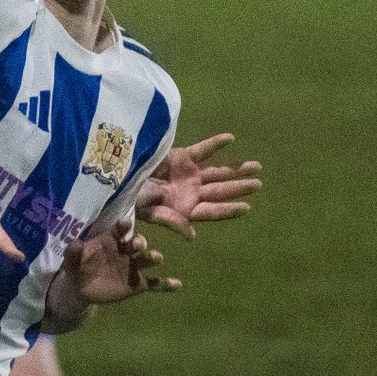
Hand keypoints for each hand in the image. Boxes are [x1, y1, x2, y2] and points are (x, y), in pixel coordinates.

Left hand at [61, 221, 180, 305]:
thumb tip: (75, 243)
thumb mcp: (71, 260)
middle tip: (139, 244)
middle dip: (139, 242)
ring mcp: (133, 266)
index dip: (122, 226)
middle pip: (136, 243)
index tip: (125, 223)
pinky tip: (178, 284)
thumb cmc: (77, 267)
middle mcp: (125, 250)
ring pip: (146, 260)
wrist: (81, 289)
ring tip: (157, 257)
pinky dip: (166, 284)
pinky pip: (154, 283)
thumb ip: (73, 252)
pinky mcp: (137, 283)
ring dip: (152, 257)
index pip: (118, 229)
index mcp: (110, 239)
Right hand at [137, 133, 261, 239]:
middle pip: (219, 191)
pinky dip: (215, 144)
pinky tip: (230, 139)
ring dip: (235, 170)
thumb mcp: (149, 212)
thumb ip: (171, 221)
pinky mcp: (183, 157)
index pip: (211, 210)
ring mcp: (189, 174)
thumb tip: (192, 236)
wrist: (119, 174)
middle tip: (257, 184)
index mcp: (185, 208)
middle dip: (238, 188)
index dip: (228, 209)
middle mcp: (191, 192)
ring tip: (256, 167)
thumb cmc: (131, 197)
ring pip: (217, 172)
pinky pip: (202, 150)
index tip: (246, 207)